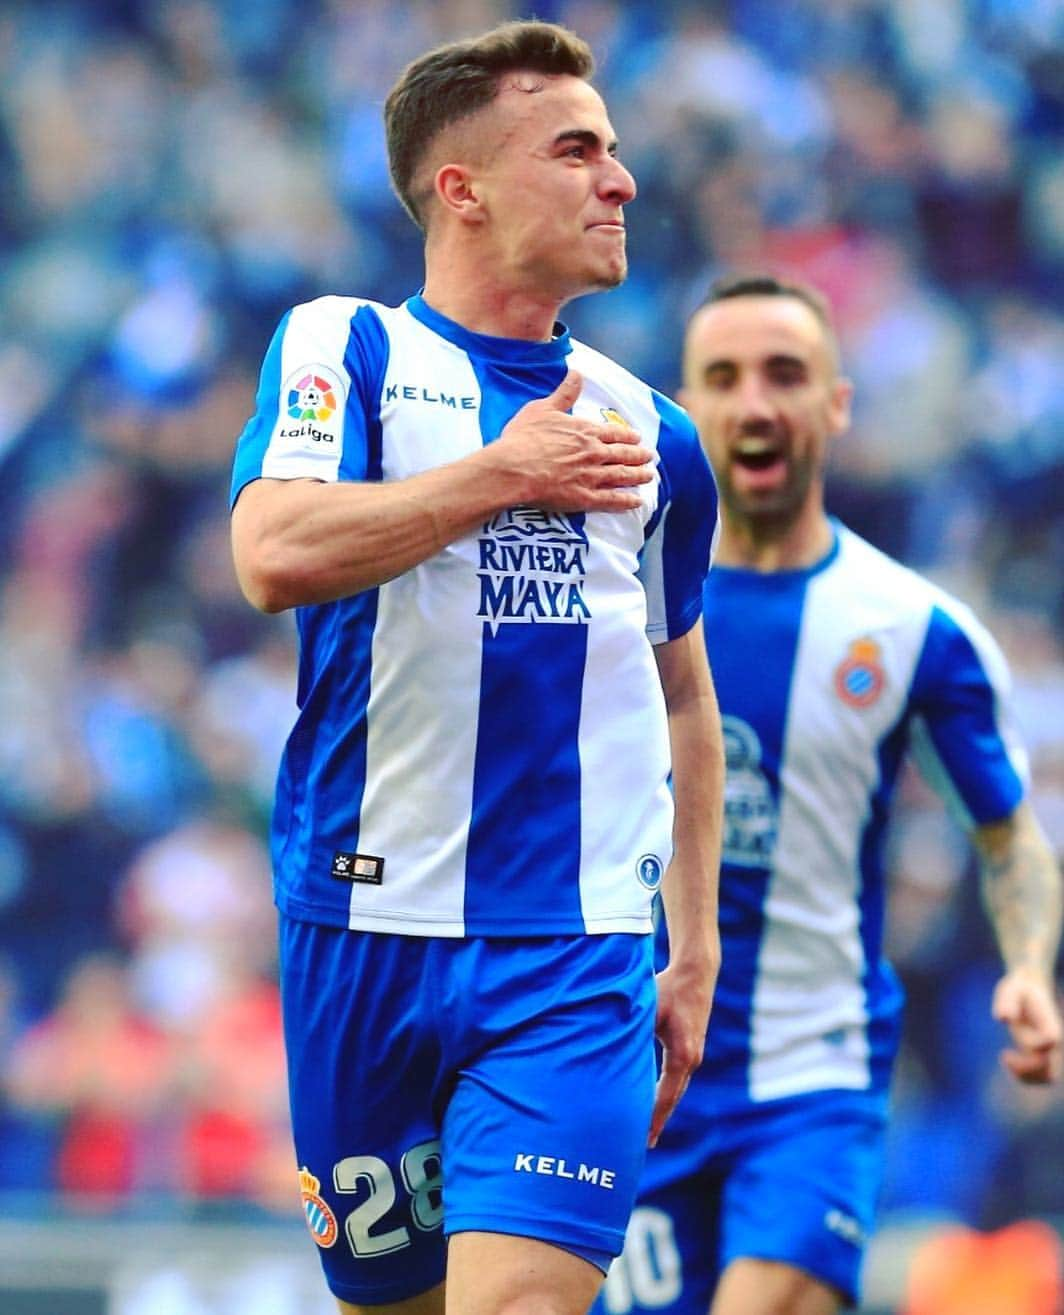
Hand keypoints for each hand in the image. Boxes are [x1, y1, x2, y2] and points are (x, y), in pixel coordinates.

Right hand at [492, 369, 654, 513]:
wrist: (513, 468)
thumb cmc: (523, 438)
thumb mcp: (542, 408)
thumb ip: (564, 393)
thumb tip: (577, 373)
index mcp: (584, 431)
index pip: (613, 432)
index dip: (627, 435)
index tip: (637, 437)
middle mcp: (593, 452)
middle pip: (623, 454)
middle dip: (638, 455)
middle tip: (650, 457)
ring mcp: (591, 476)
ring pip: (622, 476)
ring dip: (638, 476)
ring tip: (649, 476)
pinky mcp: (584, 498)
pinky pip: (612, 500)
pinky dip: (626, 501)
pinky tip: (637, 502)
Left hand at [648, 936, 718, 1146]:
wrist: (696, 973)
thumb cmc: (668, 988)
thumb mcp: (647, 1010)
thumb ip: (631, 1032)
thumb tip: (609, 1047)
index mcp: (681, 1055)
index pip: (665, 1095)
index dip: (653, 1118)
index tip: (644, 1138)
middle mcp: (691, 1060)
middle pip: (673, 1099)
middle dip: (658, 1120)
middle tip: (644, 1145)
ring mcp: (694, 1056)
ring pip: (676, 1089)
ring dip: (662, 1108)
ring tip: (648, 1130)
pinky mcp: (691, 1049)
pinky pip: (677, 1079)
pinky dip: (666, 1093)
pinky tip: (655, 1101)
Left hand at [992, 966, 1062, 1083]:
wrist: (1032, 990)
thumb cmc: (1019, 990)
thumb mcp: (1010, 989)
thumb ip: (1007, 1001)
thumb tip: (1003, 1018)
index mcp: (1050, 1023)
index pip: (1050, 1041)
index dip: (1034, 1044)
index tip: (1013, 1033)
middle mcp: (1053, 1041)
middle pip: (1051, 1071)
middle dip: (1027, 1070)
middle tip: (1005, 1055)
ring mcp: (1050, 1051)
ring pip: (1048, 1078)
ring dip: (1025, 1076)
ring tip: (1006, 1058)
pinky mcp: (1042, 1056)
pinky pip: (1040, 1077)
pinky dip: (1024, 1076)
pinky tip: (1007, 1059)